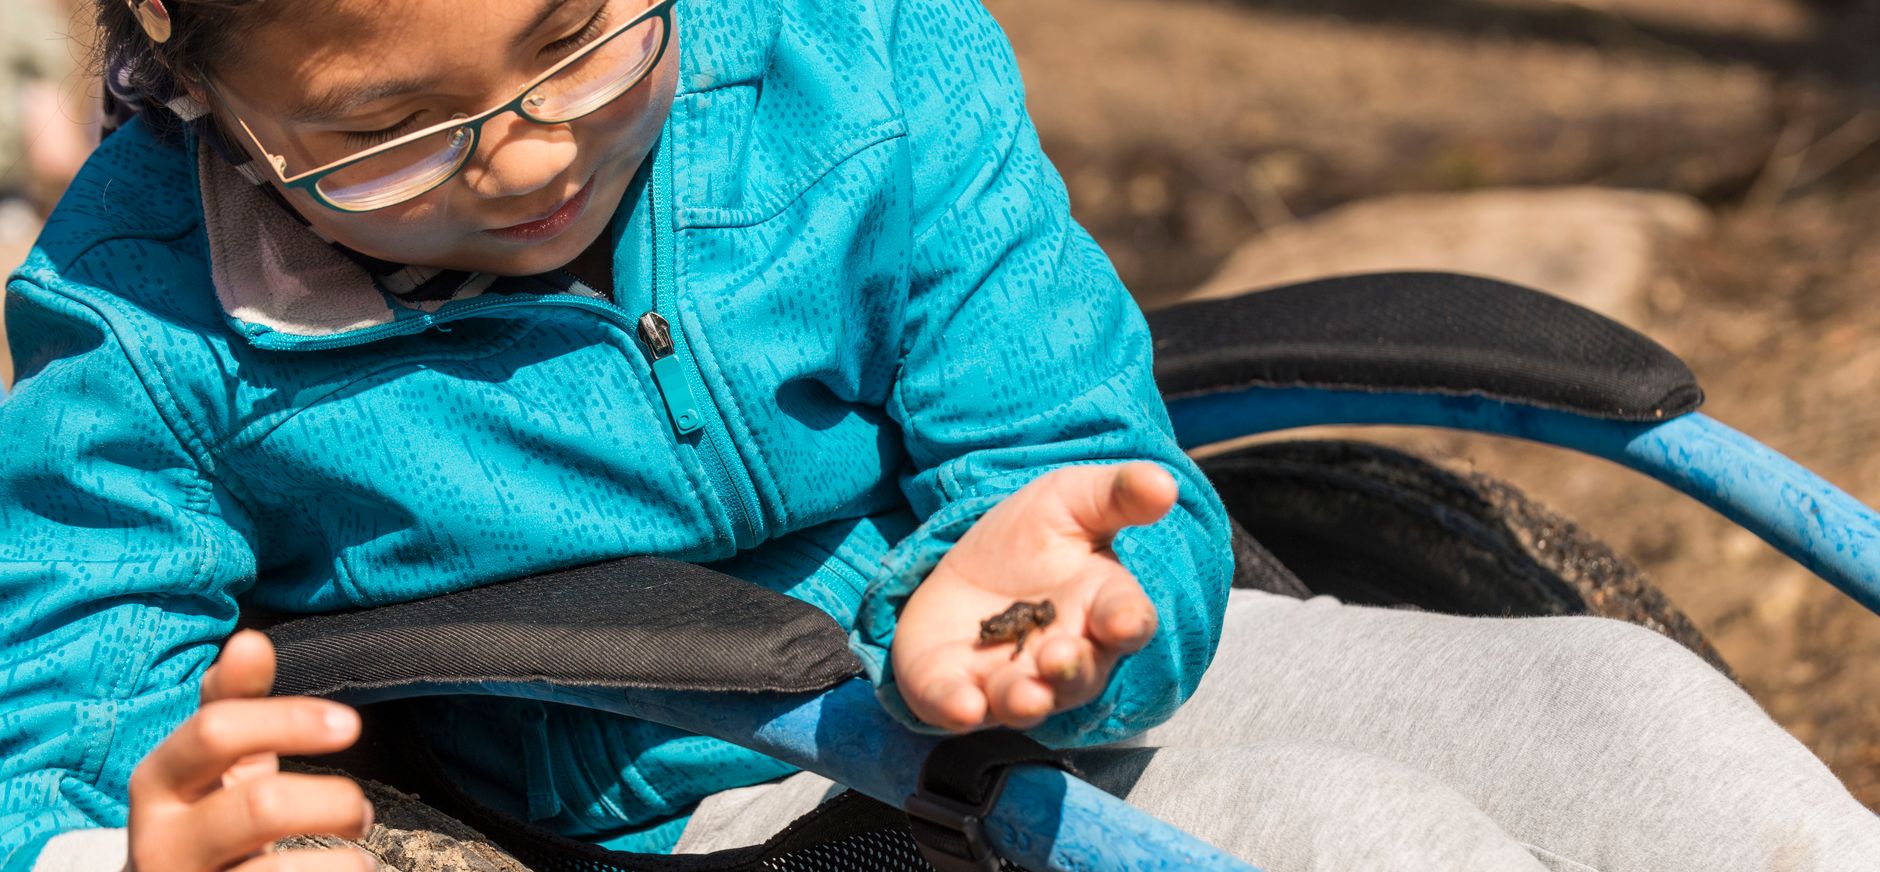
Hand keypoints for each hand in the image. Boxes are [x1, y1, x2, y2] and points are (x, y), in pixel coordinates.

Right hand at [127, 630, 374, 871]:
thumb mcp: (214, 762)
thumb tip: (250, 640)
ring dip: (343, 864)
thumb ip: (232, 702)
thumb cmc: (206, 818)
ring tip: (357, 863)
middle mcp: (160, 839)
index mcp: (160, 782)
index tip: (350, 725)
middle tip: (362, 813)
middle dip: (334, 803)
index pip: (217, 731)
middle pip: (260, 807)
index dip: (289, 720)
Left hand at [891, 462, 1175, 731]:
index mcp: (1100, 608)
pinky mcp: (956, 690)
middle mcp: (1062, 655)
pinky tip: (962, 705)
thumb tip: (1165, 483)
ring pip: (1025, 701)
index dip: (1127, 621)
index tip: (1124, 620)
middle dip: (1071, 668)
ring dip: (1025, 701)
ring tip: (1025, 695)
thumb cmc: (1031, 538)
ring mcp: (1009, 679)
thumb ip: (1117, 494)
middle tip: (1059, 656)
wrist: (962, 566)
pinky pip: (960, 708)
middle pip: (1078, 674)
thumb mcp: (1070, 500)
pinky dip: (960, 709)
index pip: (1126, 621)